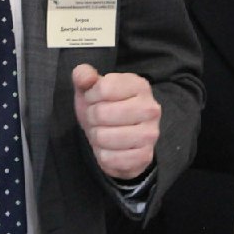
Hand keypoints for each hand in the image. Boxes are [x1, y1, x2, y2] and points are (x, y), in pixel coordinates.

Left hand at [72, 64, 160, 179]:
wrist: (117, 137)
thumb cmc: (104, 106)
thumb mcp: (91, 87)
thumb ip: (83, 75)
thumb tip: (83, 76)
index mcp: (139, 85)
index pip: (104, 88)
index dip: (90, 96)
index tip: (93, 99)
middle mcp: (150, 108)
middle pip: (102, 113)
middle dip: (91, 117)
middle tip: (96, 118)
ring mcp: (150, 134)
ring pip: (104, 137)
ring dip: (96, 136)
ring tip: (102, 131)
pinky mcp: (145, 157)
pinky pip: (110, 158)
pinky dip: (102, 154)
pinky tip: (110, 147)